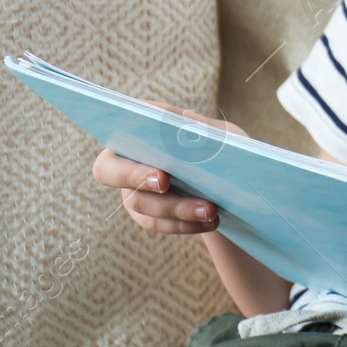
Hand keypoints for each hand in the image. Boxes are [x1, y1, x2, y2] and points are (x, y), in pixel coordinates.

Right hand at [91, 101, 246, 234]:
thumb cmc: (222, 145)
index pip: (116, 139)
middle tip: (168, 185)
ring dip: (177, 208)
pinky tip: (209, 221)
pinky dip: (185, 224)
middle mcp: (126, 159)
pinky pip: (158, 223)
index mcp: (137, 131)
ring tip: (210, 211)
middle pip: (112, 173)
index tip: (161, 174)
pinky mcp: (147, 214)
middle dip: (141, 181)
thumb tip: (189, 122)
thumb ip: (203, 127)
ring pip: (140, 203)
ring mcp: (133, 188)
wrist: (233, 178)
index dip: (132, 155)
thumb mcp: (220, 132)